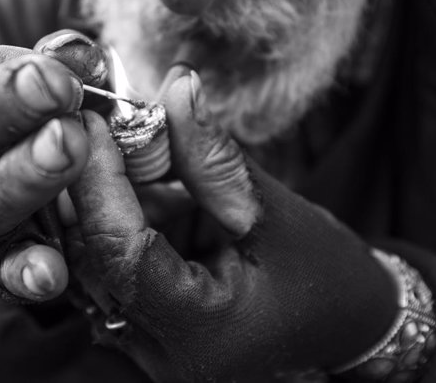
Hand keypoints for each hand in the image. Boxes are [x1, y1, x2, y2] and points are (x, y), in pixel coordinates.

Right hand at [0, 31, 104, 302]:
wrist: (67, 193)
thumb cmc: (61, 119)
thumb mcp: (62, 86)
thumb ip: (66, 67)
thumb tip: (78, 53)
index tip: (31, 59)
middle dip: (2, 108)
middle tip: (56, 87)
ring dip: (23, 176)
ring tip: (70, 148)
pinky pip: (6, 272)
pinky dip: (26, 270)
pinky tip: (51, 271)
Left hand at [63, 72, 398, 380]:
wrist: (343, 326)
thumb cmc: (325, 278)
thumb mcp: (276, 213)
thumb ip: (215, 156)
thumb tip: (176, 86)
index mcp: (198, 330)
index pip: (120, 250)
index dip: (98, 179)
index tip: (93, 123)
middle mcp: (158, 350)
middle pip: (93, 256)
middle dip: (96, 182)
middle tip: (114, 128)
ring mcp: (146, 344)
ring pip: (92, 260)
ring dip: (109, 199)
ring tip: (144, 154)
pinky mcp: (145, 326)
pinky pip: (110, 266)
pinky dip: (124, 218)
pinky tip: (153, 186)